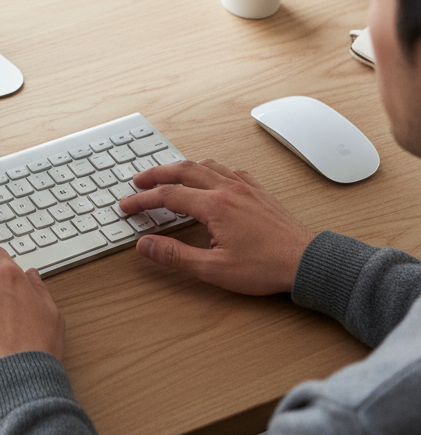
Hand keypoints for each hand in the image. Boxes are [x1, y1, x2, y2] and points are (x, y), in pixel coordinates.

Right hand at [118, 159, 314, 294]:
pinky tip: (209, 176)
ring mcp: (245, 186)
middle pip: (182, 170)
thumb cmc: (266, 267)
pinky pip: (228, 169)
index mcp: (214, 205)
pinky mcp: (258, 190)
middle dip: (156, 174)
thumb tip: (145, 245)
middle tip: (139, 181)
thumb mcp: (214, 269)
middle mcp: (228, 188)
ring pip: (205, 165)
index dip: (143, 199)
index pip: (168, 196)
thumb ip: (175, 255)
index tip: (127, 205)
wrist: (308, 262)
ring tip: (168, 174)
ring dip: (181, 167)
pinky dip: (210, 168)